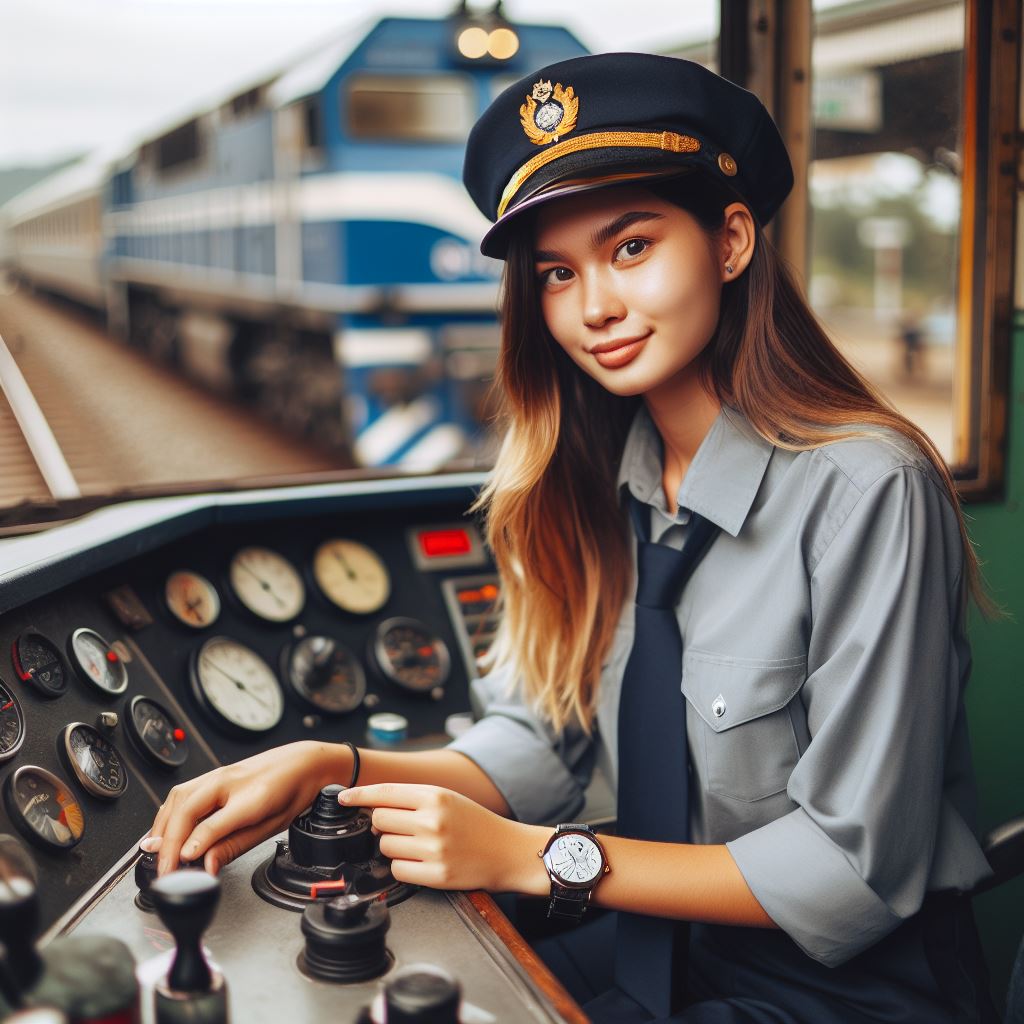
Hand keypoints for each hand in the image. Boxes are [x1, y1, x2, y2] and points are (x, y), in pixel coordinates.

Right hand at [147, 741, 346, 875]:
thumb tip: (207, 865)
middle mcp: (230, 781)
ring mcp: (219, 774)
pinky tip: (166, 830)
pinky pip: (182, 793)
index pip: (212, 823)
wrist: (304, 762)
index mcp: (251, 796)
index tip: (179, 864)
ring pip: (178, 798)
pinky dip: (169, 814)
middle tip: (163, 870)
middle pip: (186, 809)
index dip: (192, 845)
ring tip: (158, 855)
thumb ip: (234, 846)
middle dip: (167, 843)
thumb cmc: (292, 791)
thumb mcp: (270, 827)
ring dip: (162, 827)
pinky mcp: (214, 774)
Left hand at [339, 783, 547, 894]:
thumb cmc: (475, 823)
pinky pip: (397, 870)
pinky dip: (403, 867)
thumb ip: (414, 799)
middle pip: (380, 820)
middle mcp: (433, 820)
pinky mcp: (436, 876)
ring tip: (417, 846)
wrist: (508, 851)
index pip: (385, 792)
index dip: (359, 795)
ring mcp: (434, 849)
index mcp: (435, 796)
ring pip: (385, 846)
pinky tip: (421, 862)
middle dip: (383, 824)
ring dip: (393, 847)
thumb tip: (373, 804)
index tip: (342, 797)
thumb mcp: (448, 799)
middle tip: (400, 828)